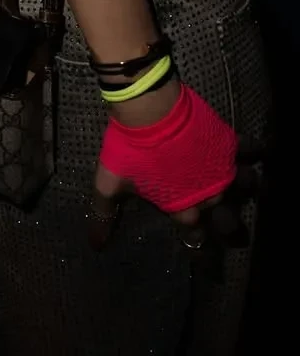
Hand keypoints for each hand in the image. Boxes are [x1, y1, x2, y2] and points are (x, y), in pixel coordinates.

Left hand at [88, 82, 256, 253]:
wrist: (149, 108)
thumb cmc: (129, 148)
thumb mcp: (110, 183)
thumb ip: (104, 216)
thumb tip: (95, 246)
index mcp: (181, 209)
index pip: (194, 237)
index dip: (195, 243)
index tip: (196, 246)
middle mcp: (208, 196)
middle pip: (228, 223)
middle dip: (229, 228)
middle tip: (228, 228)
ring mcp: (222, 170)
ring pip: (246, 189)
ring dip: (245, 190)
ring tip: (244, 187)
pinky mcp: (228, 143)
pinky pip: (251, 151)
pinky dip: (255, 151)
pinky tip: (259, 150)